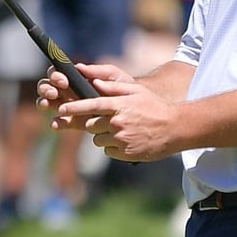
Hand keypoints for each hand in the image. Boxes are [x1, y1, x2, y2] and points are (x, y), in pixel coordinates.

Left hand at [51, 66, 178, 161]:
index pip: (90, 105)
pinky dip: (113, 146)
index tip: (61, 109)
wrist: (175, 128)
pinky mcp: (125, 153)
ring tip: (122, 130)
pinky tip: (127, 140)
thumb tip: (95, 82)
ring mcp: (121, 139)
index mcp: (118, 105)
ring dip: (104, 135)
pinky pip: (109, 150)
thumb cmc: (155, 107)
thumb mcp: (136, 91)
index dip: (74, 107)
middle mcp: (117, 123)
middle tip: (109, 120)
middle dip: (95, 123)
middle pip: (92, 124)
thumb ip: (114, 87)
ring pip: (99, 139)